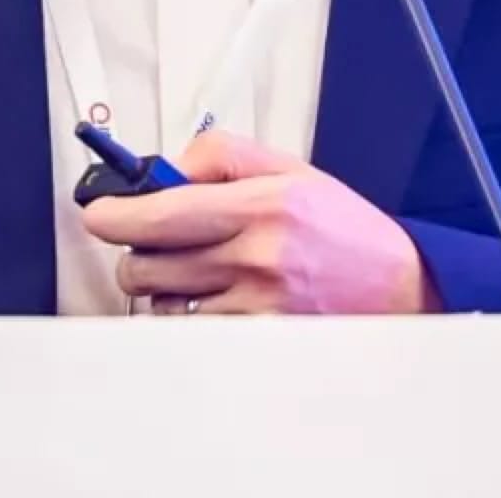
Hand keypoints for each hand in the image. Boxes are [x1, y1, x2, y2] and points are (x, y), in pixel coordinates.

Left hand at [78, 129, 438, 314]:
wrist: (400, 287)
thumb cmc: (343, 229)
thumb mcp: (289, 168)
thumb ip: (222, 157)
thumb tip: (166, 168)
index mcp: (261, 205)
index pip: (159, 214)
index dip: (113, 215)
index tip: (100, 213)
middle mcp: (255, 257)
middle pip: (145, 265)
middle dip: (140, 253)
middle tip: (161, 243)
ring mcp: (256, 306)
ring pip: (161, 305)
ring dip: (166, 290)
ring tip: (200, 274)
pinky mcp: (258, 342)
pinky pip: (191, 335)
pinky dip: (192, 319)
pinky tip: (218, 303)